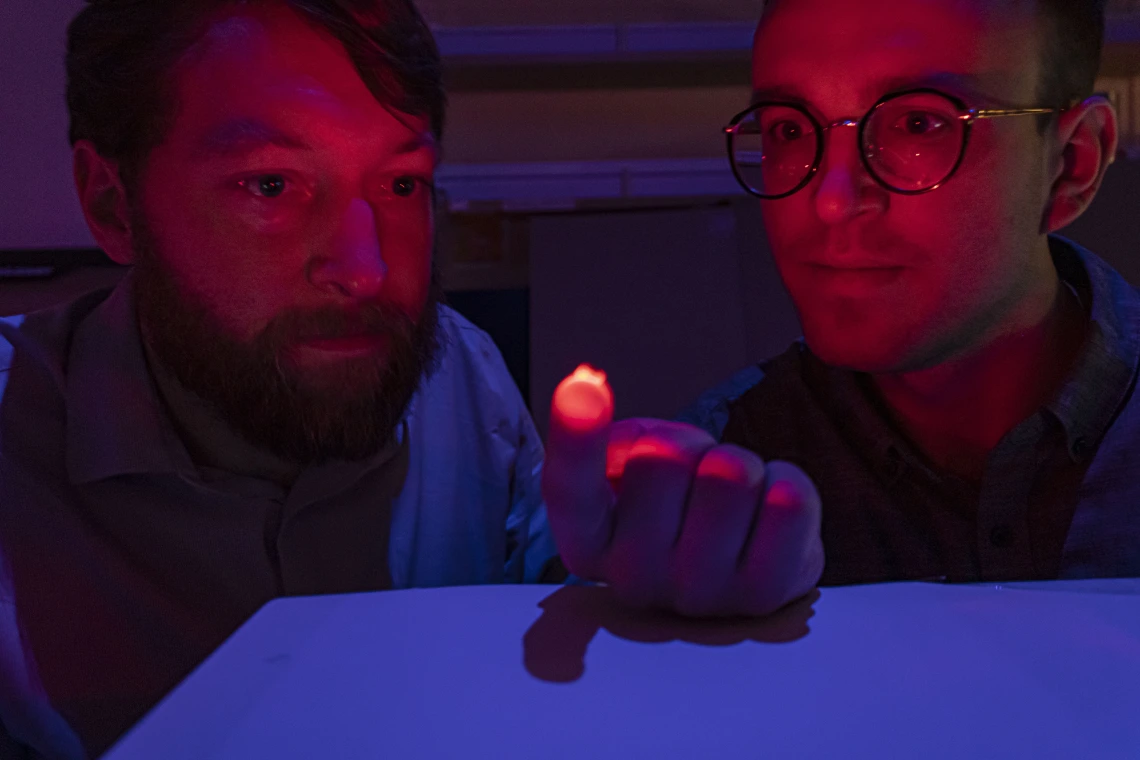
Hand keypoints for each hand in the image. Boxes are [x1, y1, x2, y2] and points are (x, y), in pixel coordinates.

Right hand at [542, 366, 823, 617]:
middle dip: (689, 445)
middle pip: (663, 457)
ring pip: (730, 473)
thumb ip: (610, 440)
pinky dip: (786, 483)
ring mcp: (700, 594)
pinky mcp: (765, 593)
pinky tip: (768, 514)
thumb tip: (588, 392)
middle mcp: (634, 578)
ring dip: (740, 465)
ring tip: (733, 498)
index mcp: (588, 545)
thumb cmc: (679, 512)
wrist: (742, 570)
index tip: (582, 385)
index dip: (576, 435)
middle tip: (694, 475)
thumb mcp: (629, 476)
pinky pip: (788, 499)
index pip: (571, 488)